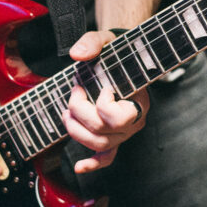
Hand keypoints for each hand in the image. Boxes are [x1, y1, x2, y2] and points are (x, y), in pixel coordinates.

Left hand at [64, 30, 149, 173]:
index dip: (103, 105)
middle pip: (102, 133)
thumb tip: (77, 55)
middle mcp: (135, 121)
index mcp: (139, 100)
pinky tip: (79, 167)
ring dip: (76, 131)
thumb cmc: (118, 50)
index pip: (119, 119)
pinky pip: (107, 158)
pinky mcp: (115, 137)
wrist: (124, 57)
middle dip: (80, 114)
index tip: (102, 86)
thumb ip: (92, 43)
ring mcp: (125, 132)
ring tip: (67, 112)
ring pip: (98, 145)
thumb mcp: (107, 39)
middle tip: (75, 92)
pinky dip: (93, 164)